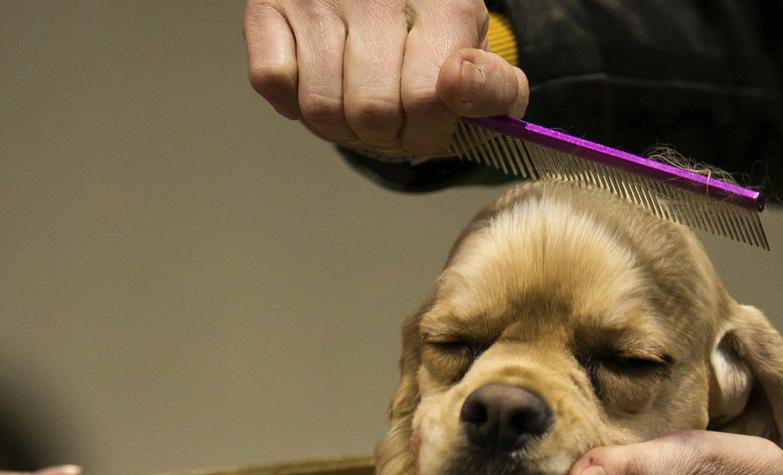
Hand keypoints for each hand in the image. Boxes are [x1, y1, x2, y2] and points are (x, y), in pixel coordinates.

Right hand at [243, 0, 528, 154]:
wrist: (391, 4)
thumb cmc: (439, 52)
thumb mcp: (484, 71)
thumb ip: (494, 91)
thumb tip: (457, 85)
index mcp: (443, 3)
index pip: (427, 99)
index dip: (429, 133)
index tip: (432, 125)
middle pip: (370, 111)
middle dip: (386, 135)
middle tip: (395, 119)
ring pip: (320, 107)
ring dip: (341, 127)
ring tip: (359, 103)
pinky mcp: (270, 5)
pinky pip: (272, 81)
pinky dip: (293, 102)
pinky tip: (320, 83)